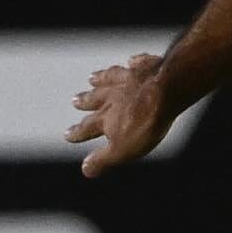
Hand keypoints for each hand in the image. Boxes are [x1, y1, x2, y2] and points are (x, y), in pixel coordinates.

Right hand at [66, 53, 172, 176]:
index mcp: (106, 118)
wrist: (164, 92)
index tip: (67, 135)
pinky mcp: (146, 68)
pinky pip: (136, 64)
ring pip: (110, 79)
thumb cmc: (145, 123)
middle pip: (95, 99)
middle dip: (84, 102)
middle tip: (74, 101)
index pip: (87, 128)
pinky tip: (132, 61)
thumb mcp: (123, 149)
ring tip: (92, 78)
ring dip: (100, 80)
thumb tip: (85, 170)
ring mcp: (128, 80)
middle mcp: (113, 96)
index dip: (77, 133)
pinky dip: (132, 64)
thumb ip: (103, 159)